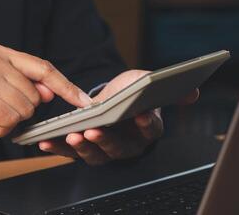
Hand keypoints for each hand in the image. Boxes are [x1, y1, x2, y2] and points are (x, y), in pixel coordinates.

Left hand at [38, 70, 198, 164]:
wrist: (116, 99)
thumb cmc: (133, 93)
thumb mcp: (149, 84)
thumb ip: (169, 88)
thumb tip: (193, 91)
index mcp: (147, 129)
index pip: (150, 129)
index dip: (146, 124)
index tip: (140, 116)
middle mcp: (128, 145)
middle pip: (118, 147)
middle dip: (105, 140)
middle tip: (94, 131)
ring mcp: (105, 149)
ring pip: (95, 155)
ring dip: (81, 147)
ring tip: (71, 136)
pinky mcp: (85, 147)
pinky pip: (71, 152)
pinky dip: (58, 149)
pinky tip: (45, 143)